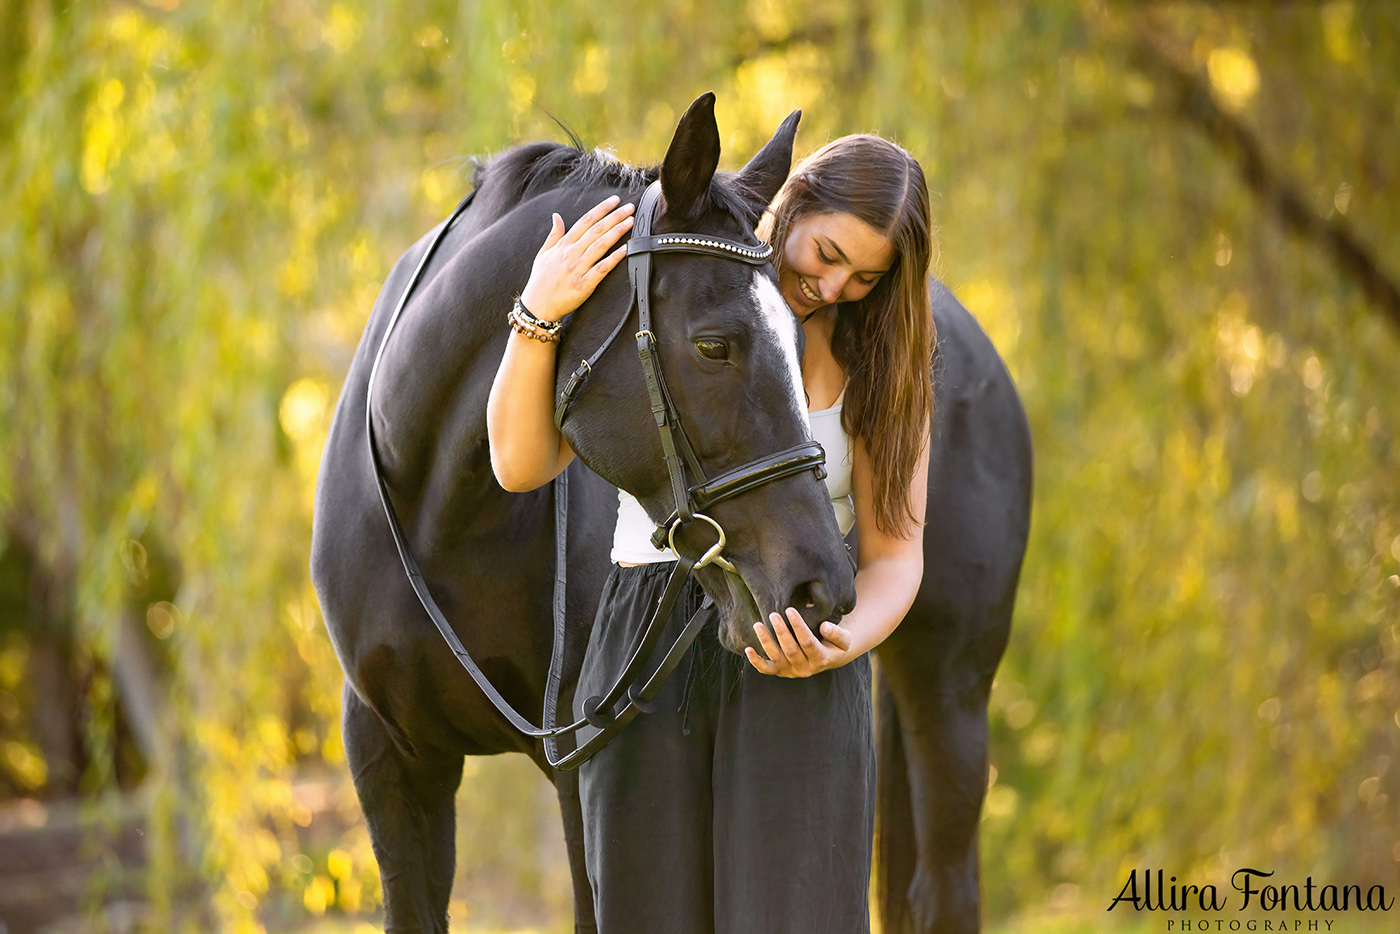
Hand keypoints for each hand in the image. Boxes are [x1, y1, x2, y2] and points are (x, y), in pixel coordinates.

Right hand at [517, 195, 633, 321]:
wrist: (538, 306)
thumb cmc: (540, 281)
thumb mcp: (543, 254)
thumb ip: (553, 235)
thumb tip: (556, 216)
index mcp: (563, 245)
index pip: (585, 221)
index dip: (601, 209)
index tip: (614, 201)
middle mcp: (571, 254)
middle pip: (596, 230)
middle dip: (614, 216)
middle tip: (629, 207)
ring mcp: (578, 268)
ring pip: (600, 245)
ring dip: (617, 231)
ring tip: (630, 222)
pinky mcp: (584, 284)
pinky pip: (602, 268)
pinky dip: (614, 257)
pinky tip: (626, 249)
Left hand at [745, 607, 853, 677]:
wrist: (828, 657)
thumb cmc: (835, 643)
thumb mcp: (844, 639)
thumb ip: (837, 633)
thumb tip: (825, 626)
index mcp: (820, 659)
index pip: (808, 642)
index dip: (798, 627)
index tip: (790, 610)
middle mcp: (804, 668)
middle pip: (790, 650)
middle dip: (781, 632)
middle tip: (773, 614)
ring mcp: (790, 671)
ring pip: (776, 658)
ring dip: (766, 642)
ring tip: (758, 625)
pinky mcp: (780, 671)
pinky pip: (767, 669)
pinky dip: (756, 661)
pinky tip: (748, 650)